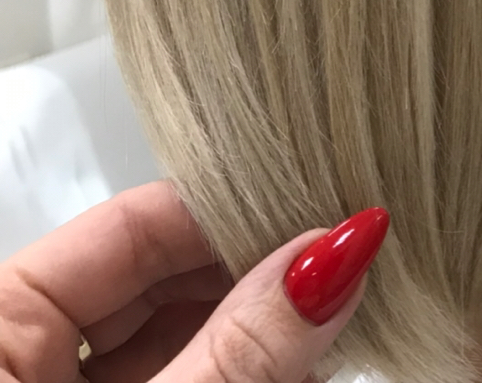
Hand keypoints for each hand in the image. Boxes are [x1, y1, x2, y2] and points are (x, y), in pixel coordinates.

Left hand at [0, 181, 388, 382]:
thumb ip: (235, 354)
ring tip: (344, 320)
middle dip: (260, 279)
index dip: (236, 215)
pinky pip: (183, 381)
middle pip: (168, 278)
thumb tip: (337, 260)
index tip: (325, 217)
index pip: (139, 222)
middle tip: (348, 273)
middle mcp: (21, 353)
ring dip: (263, 332)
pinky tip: (307, 365)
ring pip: (182, 337)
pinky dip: (243, 374)